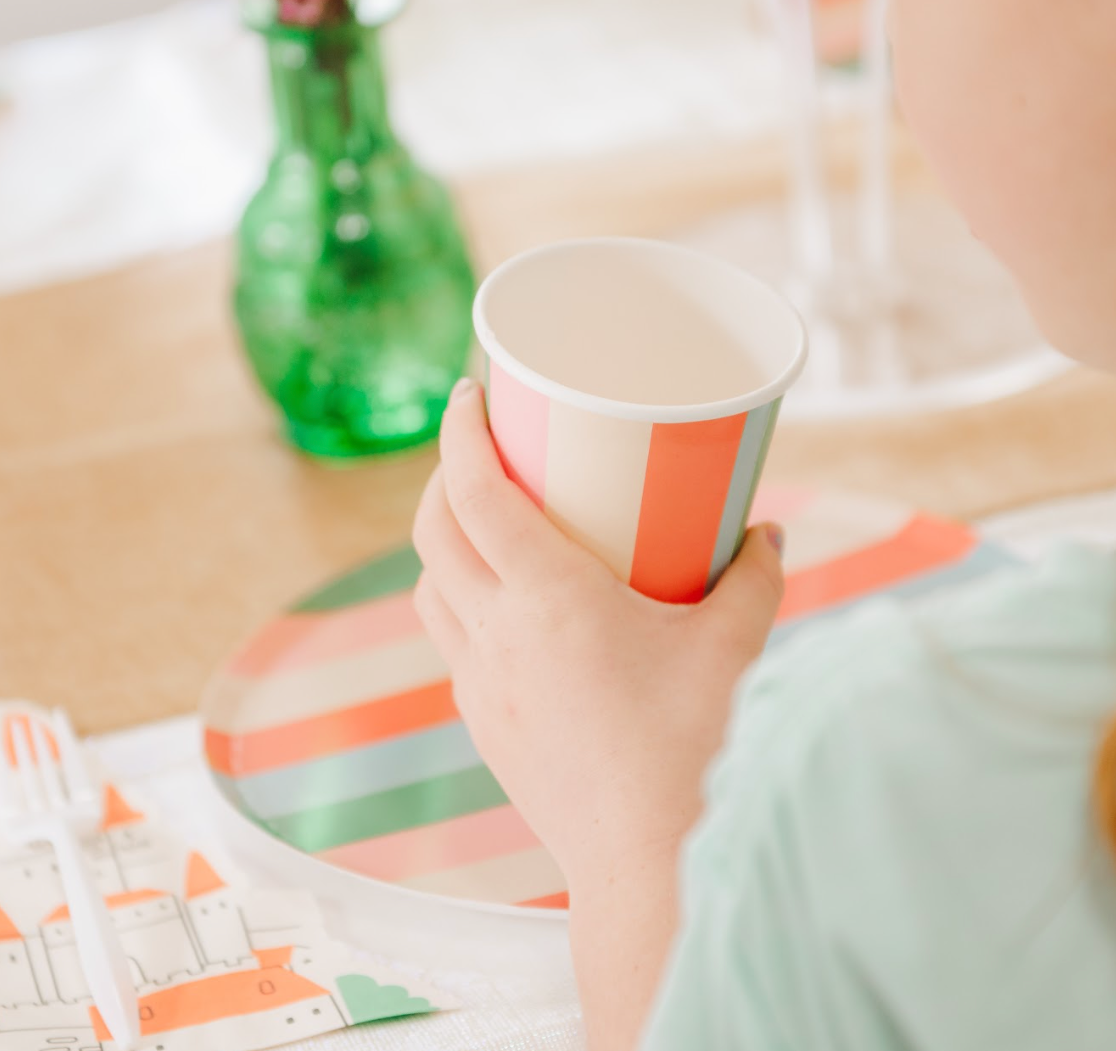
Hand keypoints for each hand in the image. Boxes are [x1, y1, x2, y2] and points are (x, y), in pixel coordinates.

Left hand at [411, 377, 786, 899]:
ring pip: (431, 590)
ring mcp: (482, 686)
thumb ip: (754, 578)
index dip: (459, 434)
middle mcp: (497, 637)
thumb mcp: (736, 646)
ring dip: (445, 543)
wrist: (650, 865)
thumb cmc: (697, 751)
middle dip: (443, 477)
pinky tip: (508, 610)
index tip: (466, 394)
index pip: (474, 495)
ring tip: (484, 522)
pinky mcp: (486, 726)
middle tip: (481, 449)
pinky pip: (452, 643)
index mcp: (548, 601)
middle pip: (434, 533)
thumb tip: (767, 532)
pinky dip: (462, 604)